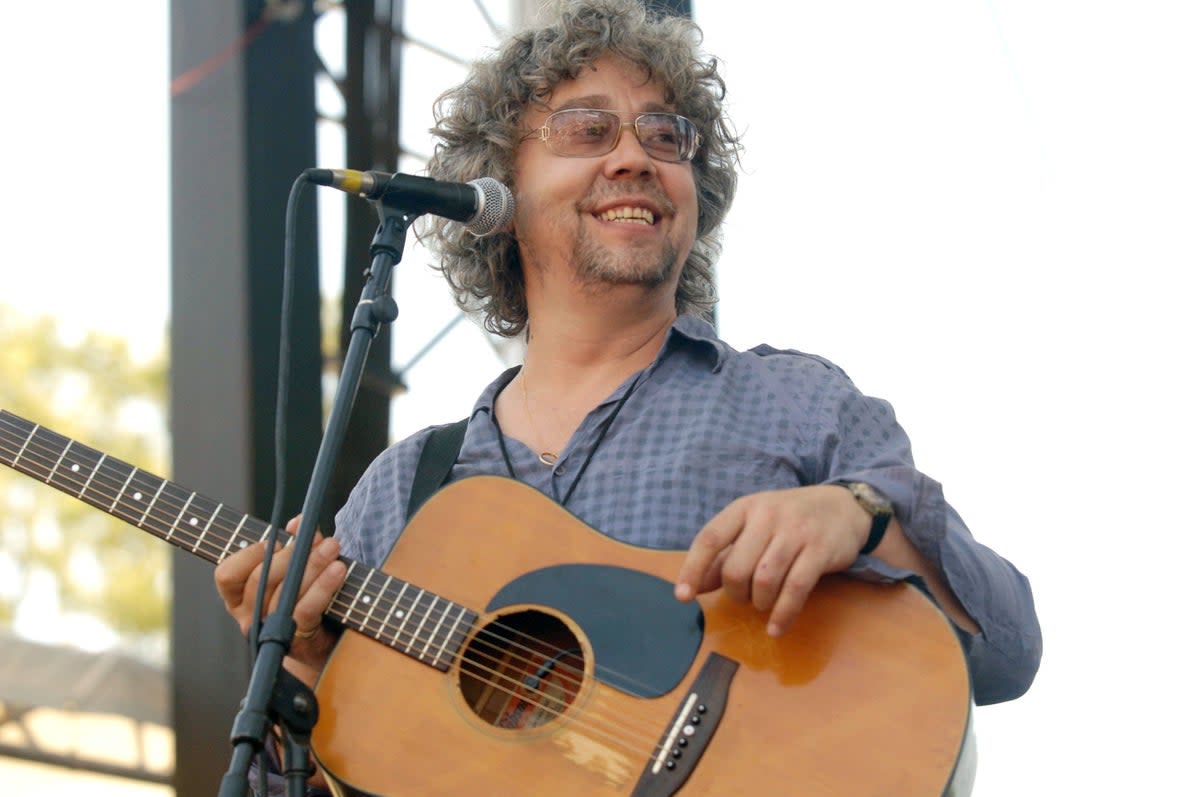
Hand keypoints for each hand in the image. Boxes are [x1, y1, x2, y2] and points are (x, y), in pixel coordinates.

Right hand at [213, 516, 346, 676]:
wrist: (325, 635)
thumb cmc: (303, 591)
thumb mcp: (296, 563)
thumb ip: (295, 540)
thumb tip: (298, 523)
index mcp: (237, 596)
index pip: (226, 575)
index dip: (249, 554)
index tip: (276, 541)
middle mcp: (248, 616)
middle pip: (259, 580)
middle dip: (289, 554)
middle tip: (314, 538)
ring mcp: (271, 630)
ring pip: (284, 594)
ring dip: (312, 565)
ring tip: (332, 547)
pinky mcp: (297, 640)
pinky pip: (306, 610)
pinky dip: (323, 586)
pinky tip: (338, 570)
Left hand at [674, 485, 871, 636]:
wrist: (844, 506)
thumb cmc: (789, 520)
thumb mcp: (754, 527)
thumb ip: (725, 556)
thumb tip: (695, 587)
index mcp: (744, 508)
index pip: (710, 538)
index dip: (693, 569)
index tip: (683, 596)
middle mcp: (767, 516)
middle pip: (736, 567)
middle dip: (735, 592)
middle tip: (744, 597)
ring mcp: (795, 532)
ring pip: (764, 580)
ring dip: (759, 602)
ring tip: (763, 604)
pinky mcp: (820, 550)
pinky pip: (794, 590)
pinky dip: (782, 615)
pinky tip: (776, 628)